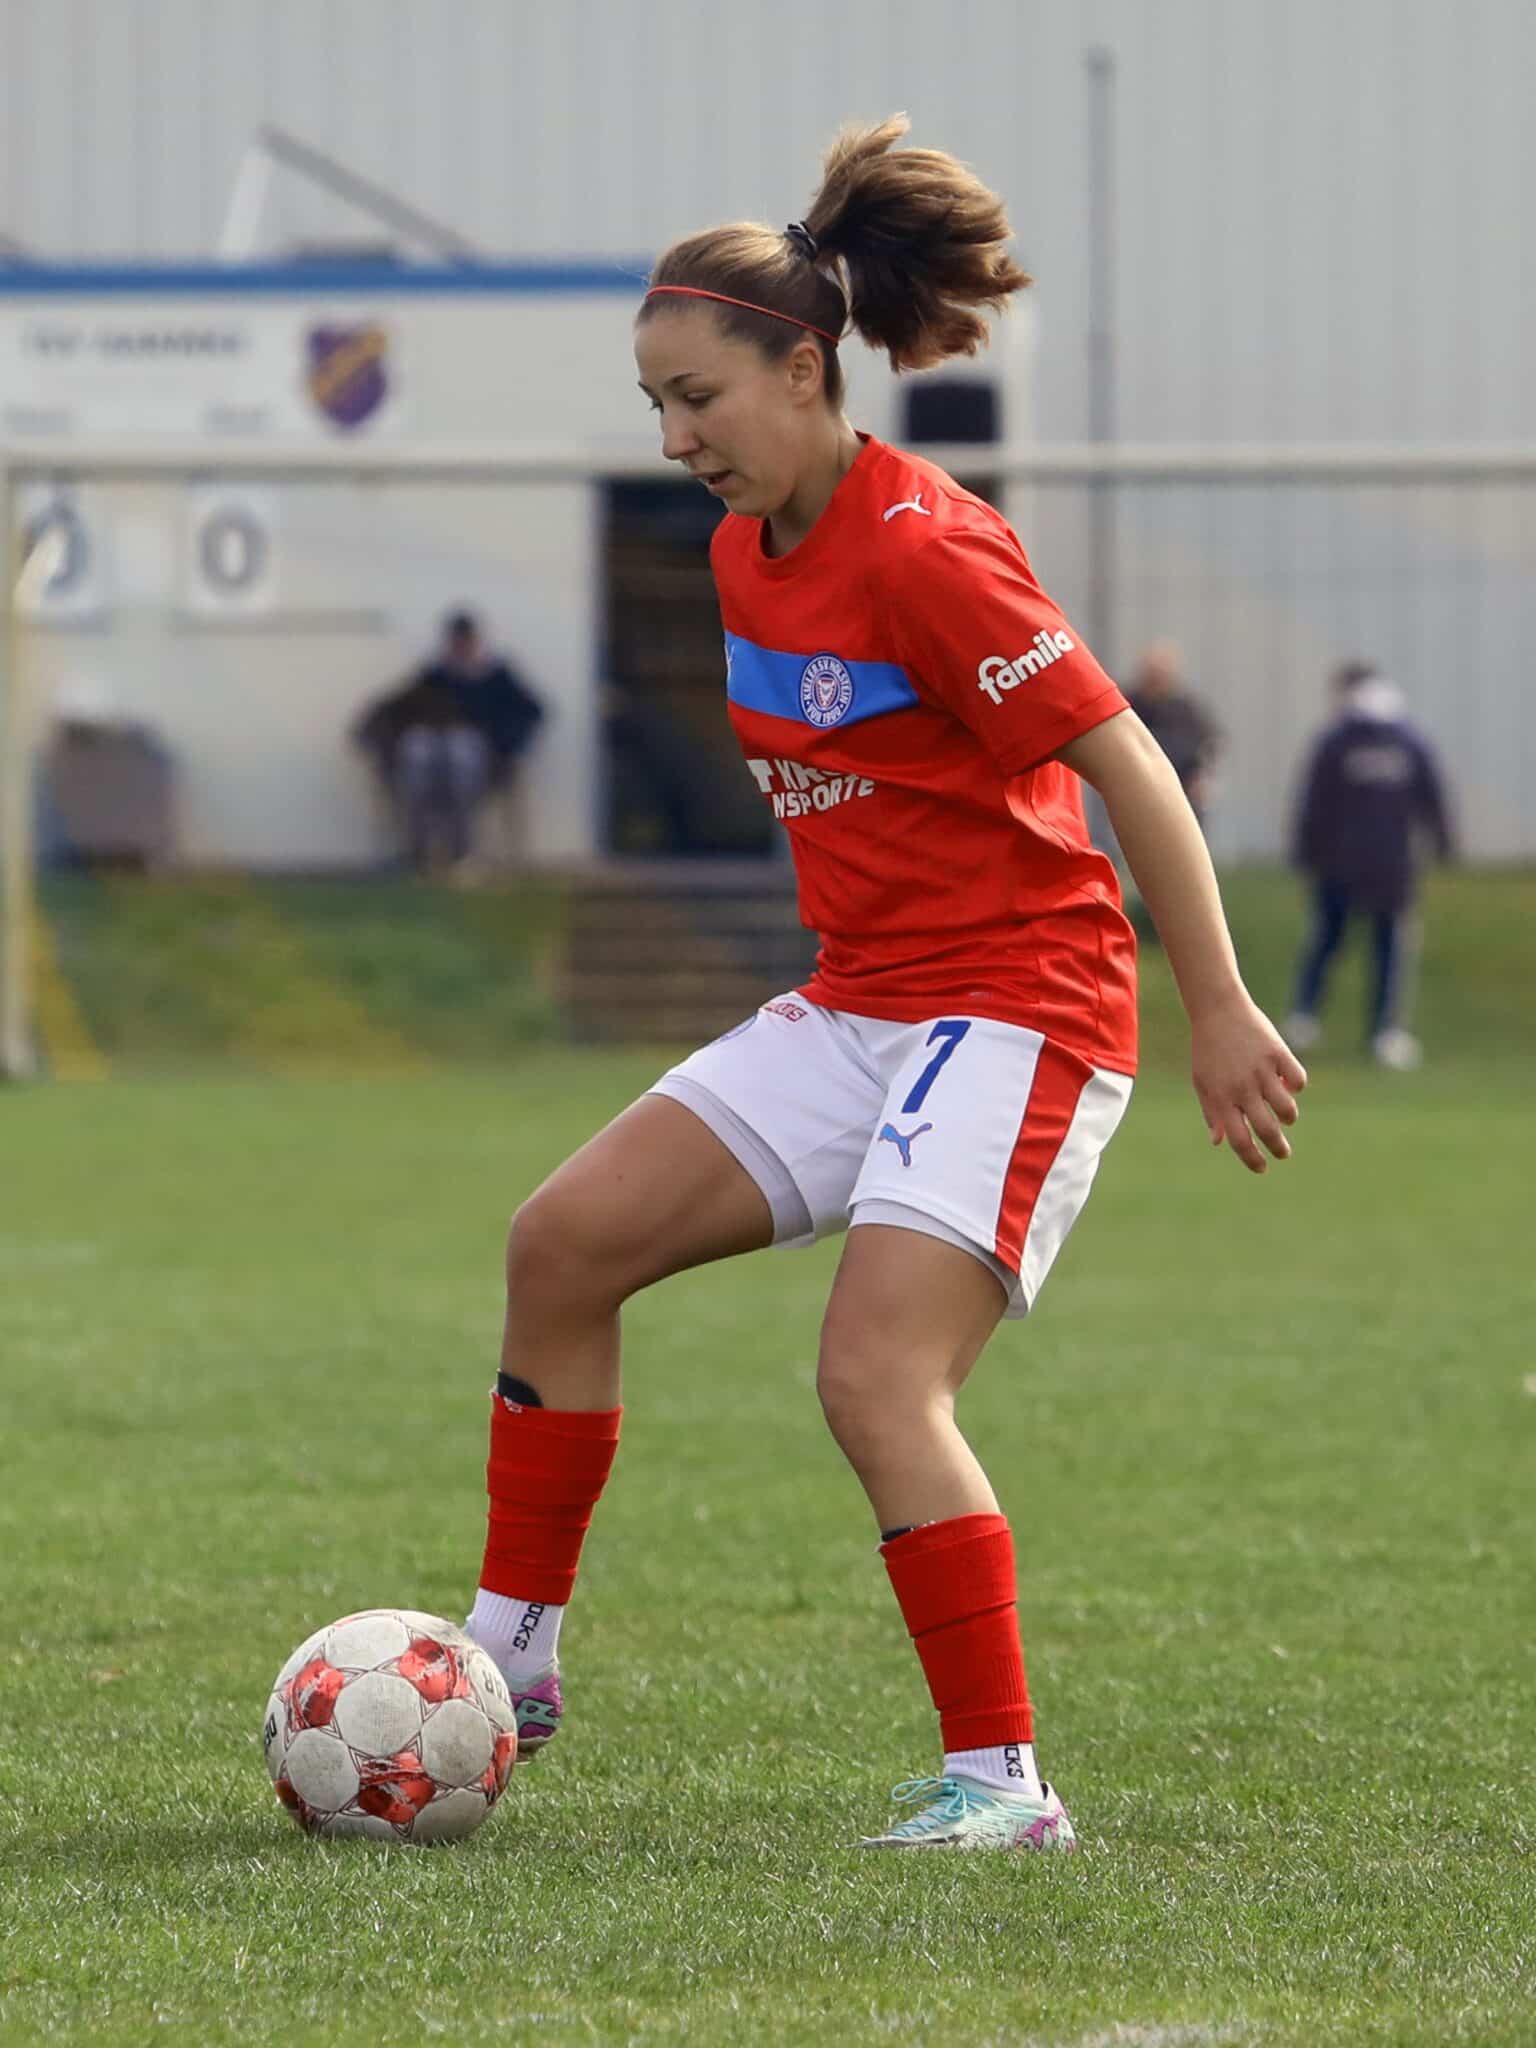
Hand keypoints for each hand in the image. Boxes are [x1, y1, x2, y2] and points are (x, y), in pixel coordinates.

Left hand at [1190, 992, 1306, 1173]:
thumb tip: (1220, 1142)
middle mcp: (1242, 1088)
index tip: (1261, 1168)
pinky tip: (1290, 1084)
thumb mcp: (1202, 1082)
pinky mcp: (1278, 1053)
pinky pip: (1298, 1079)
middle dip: (1278, 1148)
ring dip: (1289, 1117)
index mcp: (1221, 1098)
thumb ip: (1211, 1113)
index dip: (1252, 1159)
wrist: (1217, 1010)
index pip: (1240, 1140)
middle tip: (1284, 1153)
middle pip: (1267, 1130)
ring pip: (1287, 1109)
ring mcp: (1261, 1071)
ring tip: (1286, 1117)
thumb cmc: (1208, 1050)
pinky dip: (1297, 1086)